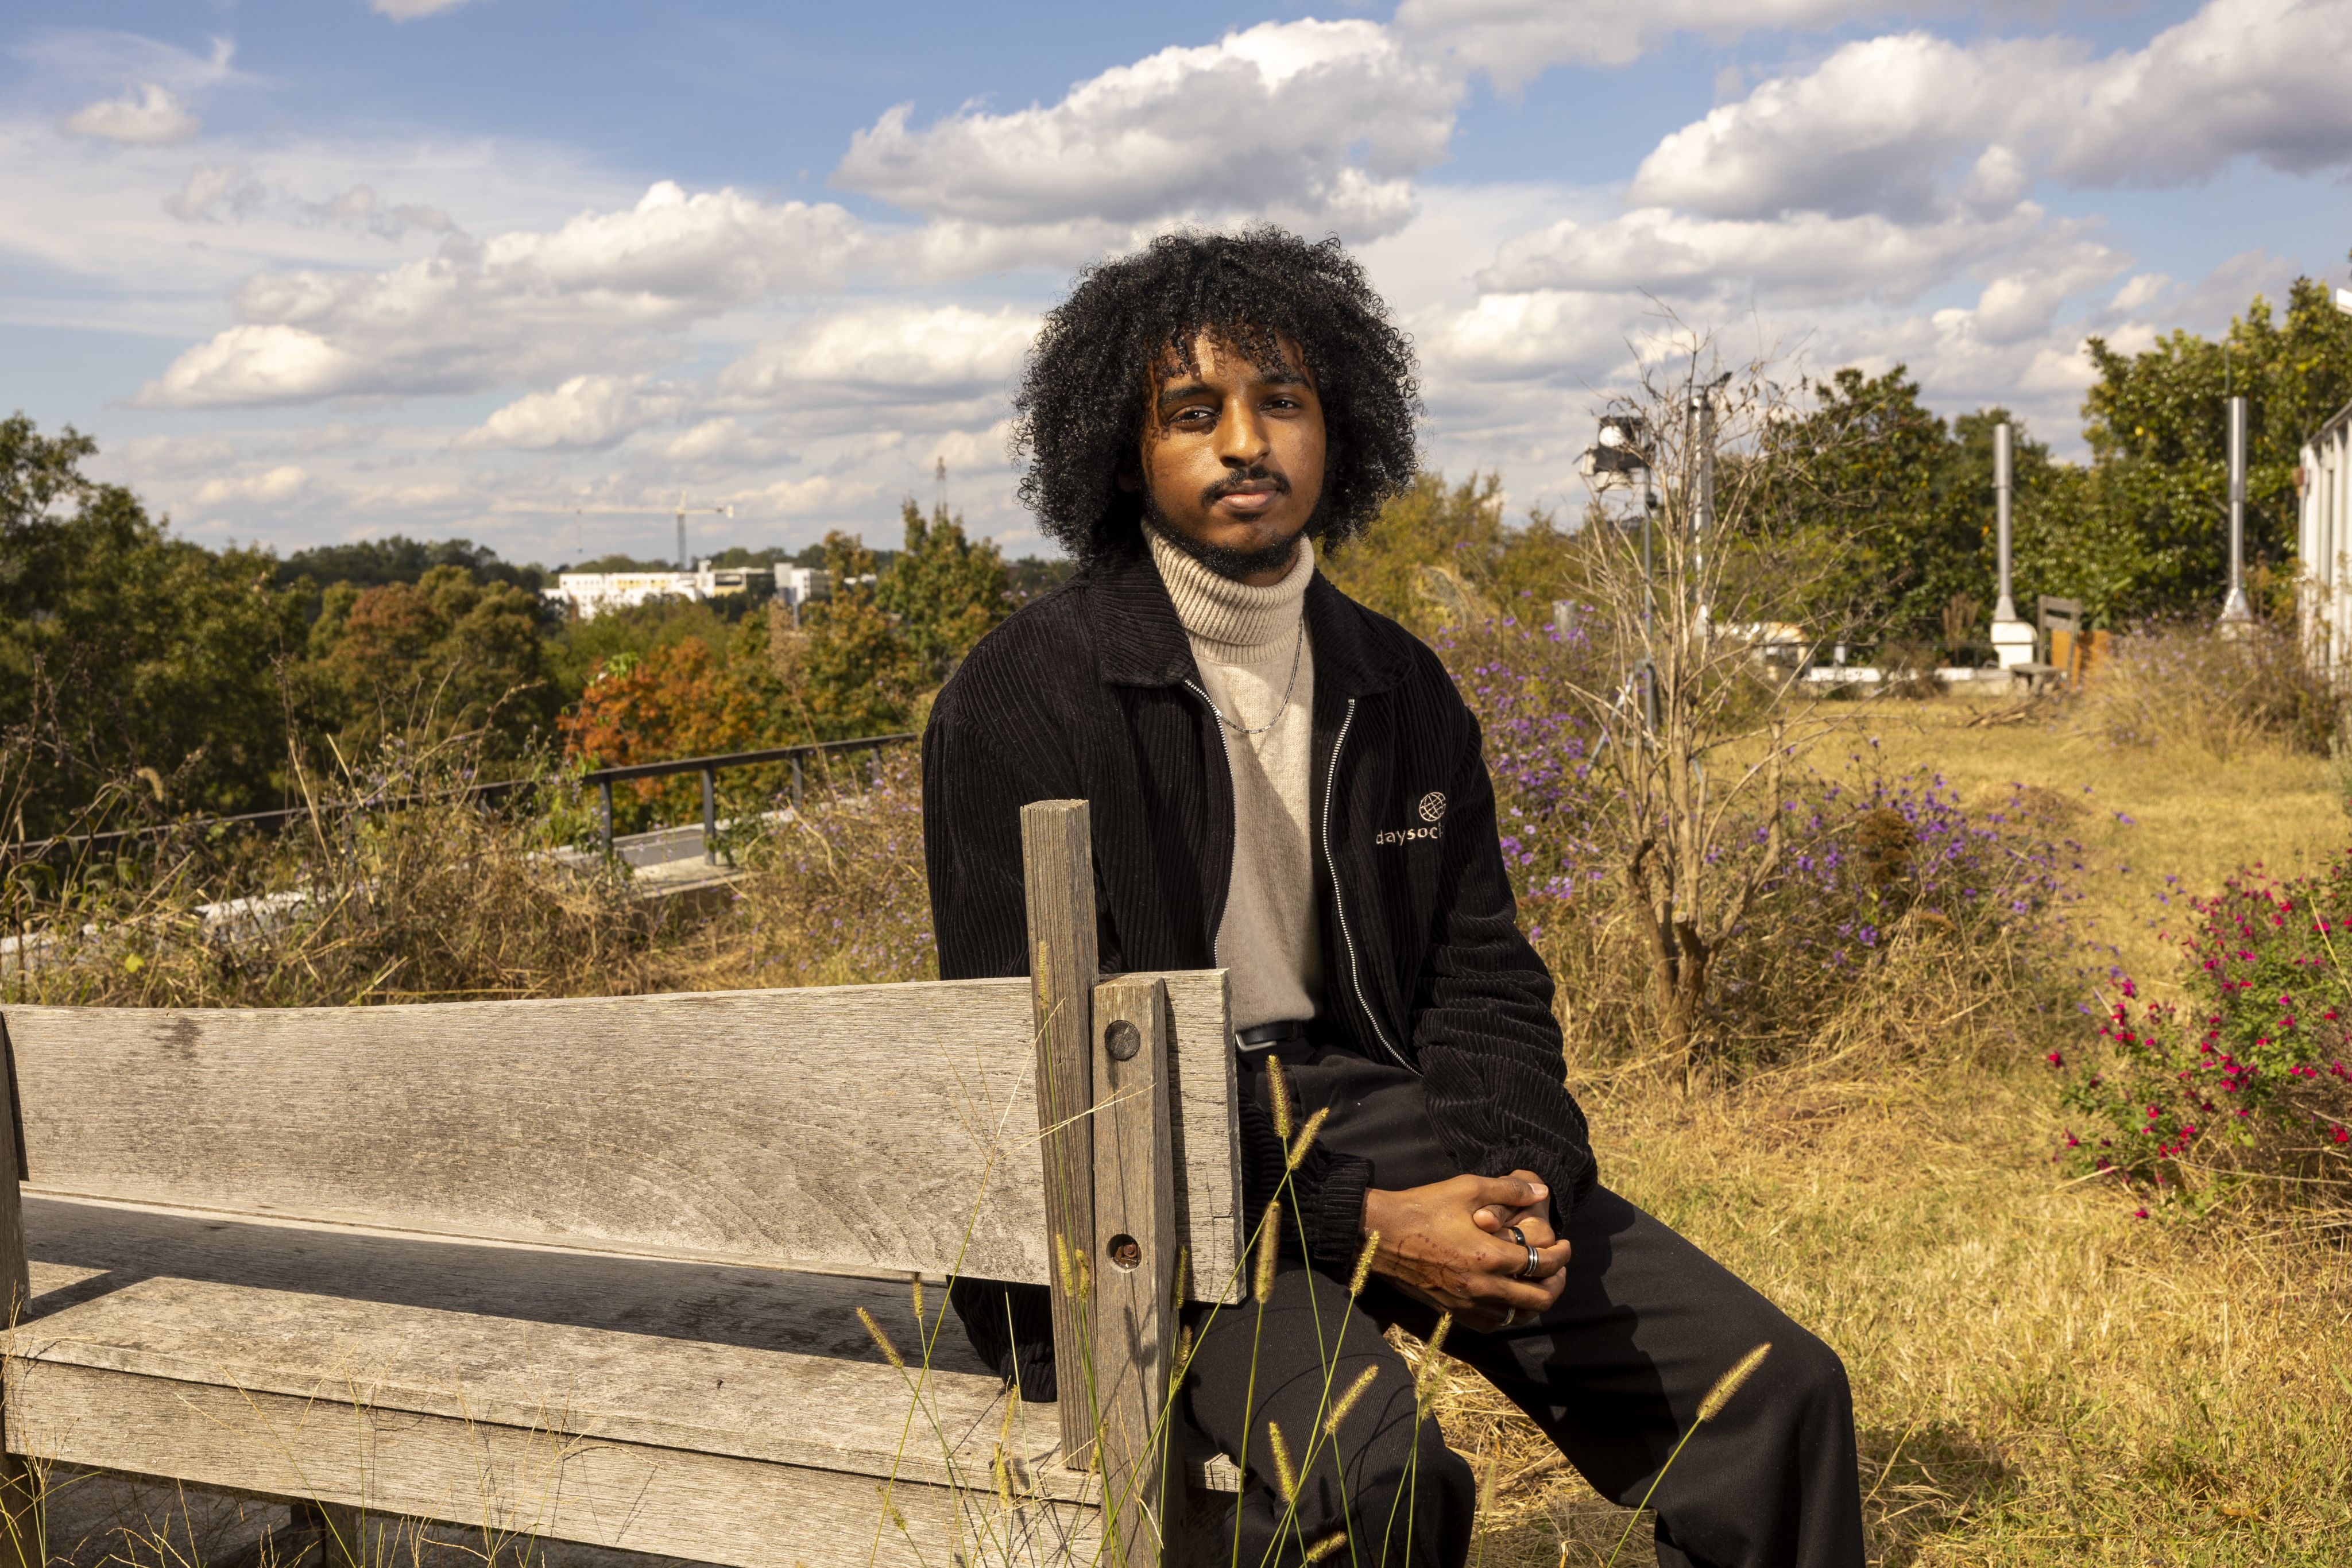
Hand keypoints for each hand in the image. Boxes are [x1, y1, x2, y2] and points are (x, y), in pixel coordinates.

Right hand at [1361, 1174, 1569, 1333]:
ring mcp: (1466, 1303)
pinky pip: (1490, 1324)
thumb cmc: (1423, 1206)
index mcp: (1490, 1256)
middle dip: (1557, 1283)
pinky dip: (1507, 1314)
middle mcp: (1482, 1286)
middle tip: (1558, 1267)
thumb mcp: (1467, 1187)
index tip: (1565, 1244)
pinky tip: (1507, 1298)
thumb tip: (1543, 1192)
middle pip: (1539, 1299)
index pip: (1543, 1264)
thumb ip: (1509, 1189)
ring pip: (1517, 1317)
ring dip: (1535, 1301)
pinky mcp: (1451, 1310)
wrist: (1380, 1233)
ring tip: (1537, 1282)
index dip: (1562, 1255)